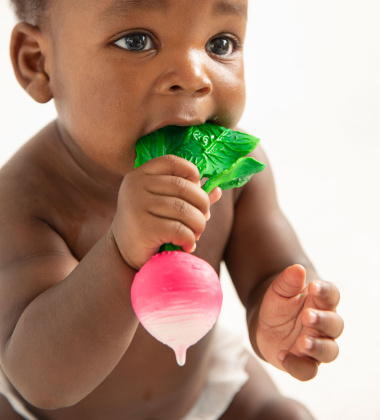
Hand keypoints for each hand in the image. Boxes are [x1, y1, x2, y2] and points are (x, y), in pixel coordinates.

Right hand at [111, 155, 220, 269]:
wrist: (123, 253)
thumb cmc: (149, 225)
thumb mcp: (165, 206)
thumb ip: (187, 196)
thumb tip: (217, 190)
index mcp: (139, 175)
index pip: (172, 162)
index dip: (192, 173)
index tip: (197, 190)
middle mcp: (136, 186)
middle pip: (184, 188)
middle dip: (202, 206)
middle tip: (202, 220)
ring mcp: (137, 206)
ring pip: (185, 210)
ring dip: (198, 225)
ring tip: (195, 235)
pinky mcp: (143, 227)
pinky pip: (180, 229)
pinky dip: (189, 239)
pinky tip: (186, 245)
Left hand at [253, 264, 343, 380]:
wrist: (265, 324)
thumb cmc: (278, 304)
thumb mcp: (278, 290)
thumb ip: (287, 281)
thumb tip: (297, 269)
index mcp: (320, 303)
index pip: (331, 296)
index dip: (325, 291)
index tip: (313, 286)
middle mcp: (324, 325)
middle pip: (335, 324)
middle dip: (323, 321)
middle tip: (307, 315)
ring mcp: (317, 345)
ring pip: (329, 351)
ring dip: (318, 347)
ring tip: (302, 341)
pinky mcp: (305, 362)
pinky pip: (308, 370)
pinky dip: (297, 366)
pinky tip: (282, 356)